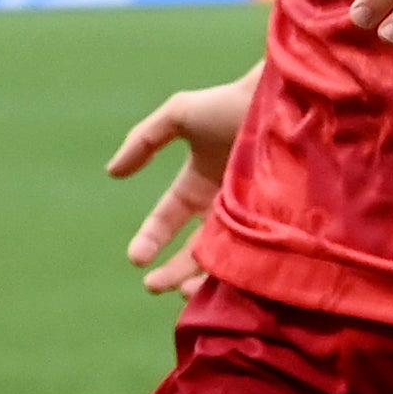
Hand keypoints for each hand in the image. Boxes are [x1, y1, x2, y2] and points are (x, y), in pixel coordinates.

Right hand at [106, 69, 258, 295]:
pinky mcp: (273, 227)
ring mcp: (248, 219)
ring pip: (221, 261)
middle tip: (153, 285)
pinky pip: (252, 258)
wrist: (280, 101)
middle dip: (170, 271)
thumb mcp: (178, 116)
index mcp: (198, 186)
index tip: (136, 257)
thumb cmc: (230, 105)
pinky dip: (235, 275)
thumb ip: (143, 141)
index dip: (150, 239)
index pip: (167, 220)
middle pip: (191, 250)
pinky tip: (221, 285)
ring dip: (199, 280)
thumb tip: (112, 172)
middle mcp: (222, 208)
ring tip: (184, 291)